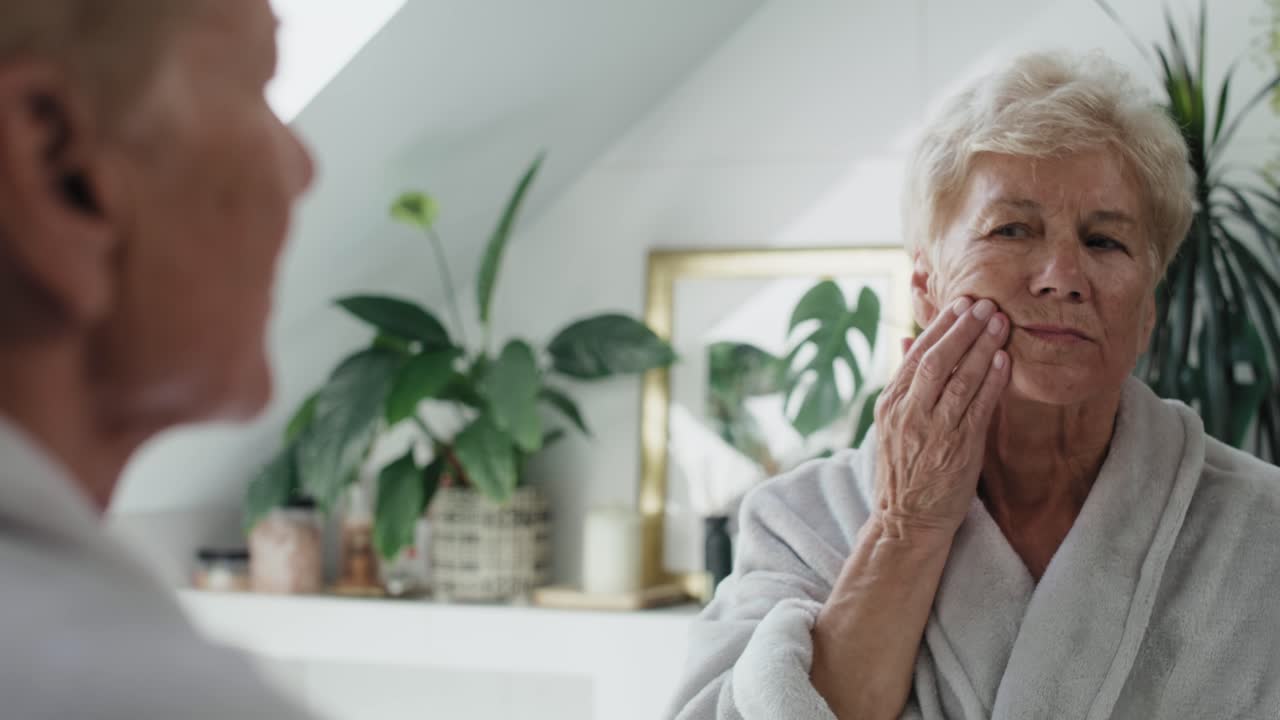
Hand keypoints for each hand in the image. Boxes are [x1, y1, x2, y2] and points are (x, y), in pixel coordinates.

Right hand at [872, 297, 1010, 538]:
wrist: (907, 519)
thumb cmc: (904, 470)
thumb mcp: (891, 422)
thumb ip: (902, 382)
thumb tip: (904, 340)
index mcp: (890, 403)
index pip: (916, 355)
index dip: (940, 327)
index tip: (961, 305)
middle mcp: (909, 413)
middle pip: (938, 360)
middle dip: (963, 329)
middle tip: (985, 304)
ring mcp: (933, 430)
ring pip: (961, 379)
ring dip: (983, 347)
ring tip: (1000, 323)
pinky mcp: (958, 448)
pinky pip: (979, 407)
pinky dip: (993, 381)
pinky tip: (1005, 360)